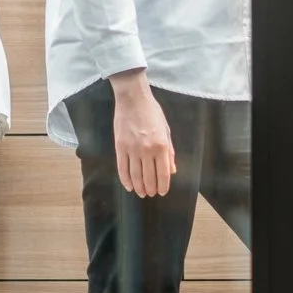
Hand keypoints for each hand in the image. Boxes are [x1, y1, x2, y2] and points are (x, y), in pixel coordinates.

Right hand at [110, 70, 175, 197]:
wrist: (133, 99)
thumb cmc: (152, 112)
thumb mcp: (166, 130)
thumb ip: (169, 151)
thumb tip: (172, 170)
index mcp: (161, 146)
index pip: (163, 173)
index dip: (163, 186)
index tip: (162, 192)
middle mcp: (147, 150)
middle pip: (149, 177)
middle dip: (151, 189)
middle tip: (151, 194)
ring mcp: (132, 149)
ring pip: (135, 176)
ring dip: (139, 187)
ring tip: (141, 193)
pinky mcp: (119, 147)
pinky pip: (122, 168)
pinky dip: (125, 180)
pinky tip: (129, 186)